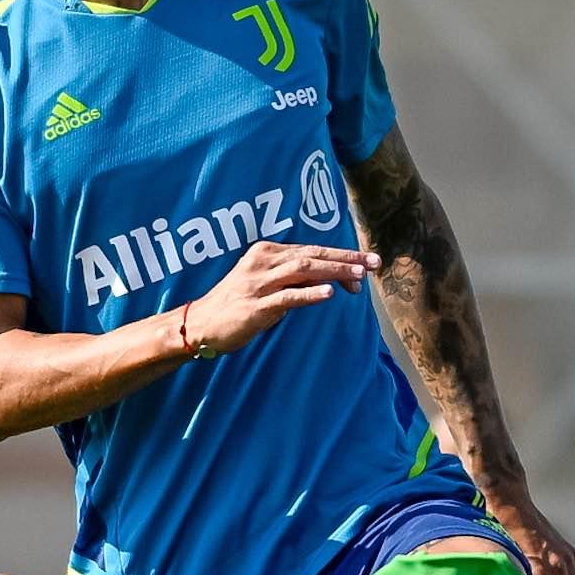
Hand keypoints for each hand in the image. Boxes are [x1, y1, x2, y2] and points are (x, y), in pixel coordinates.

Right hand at [183, 243, 374, 357]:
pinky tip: (329, 294)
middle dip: (346, 259)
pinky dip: (310, 294)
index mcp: (266, 252)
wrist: (200, 324)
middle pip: (312, 256)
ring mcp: (259, 284)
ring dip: (334, 272)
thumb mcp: (265, 284)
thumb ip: (292, 278)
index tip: (367, 261)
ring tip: (359, 277)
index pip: (311, 250)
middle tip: (374, 263)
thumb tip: (327, 281)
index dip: (341, 255)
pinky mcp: (256, 307)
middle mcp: (263, 262)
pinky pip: (287, 297)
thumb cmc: (235, 305)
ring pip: (303, 271)